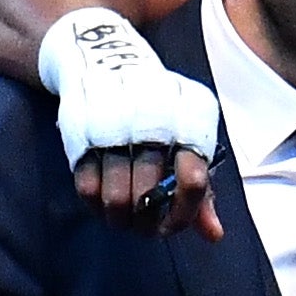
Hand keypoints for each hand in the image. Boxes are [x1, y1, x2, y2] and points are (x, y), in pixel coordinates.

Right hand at [48, 9, 224, 241]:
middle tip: (147, 227)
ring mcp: (114, 131)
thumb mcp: (189, 135)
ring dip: (122, 220)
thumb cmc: (159, 108)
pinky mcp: (82, 137)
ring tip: (125, 219)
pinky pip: (87, 190)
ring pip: (116, 199)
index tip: (174, 223)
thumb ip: (204, 186)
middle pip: (149, 197)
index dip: (185, 212)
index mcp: (186, 123)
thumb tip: (214, 234)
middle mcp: (151, 126)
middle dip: (149, 223)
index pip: (193, 180)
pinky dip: (97, 205)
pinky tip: (104, 203)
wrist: (107, 61)